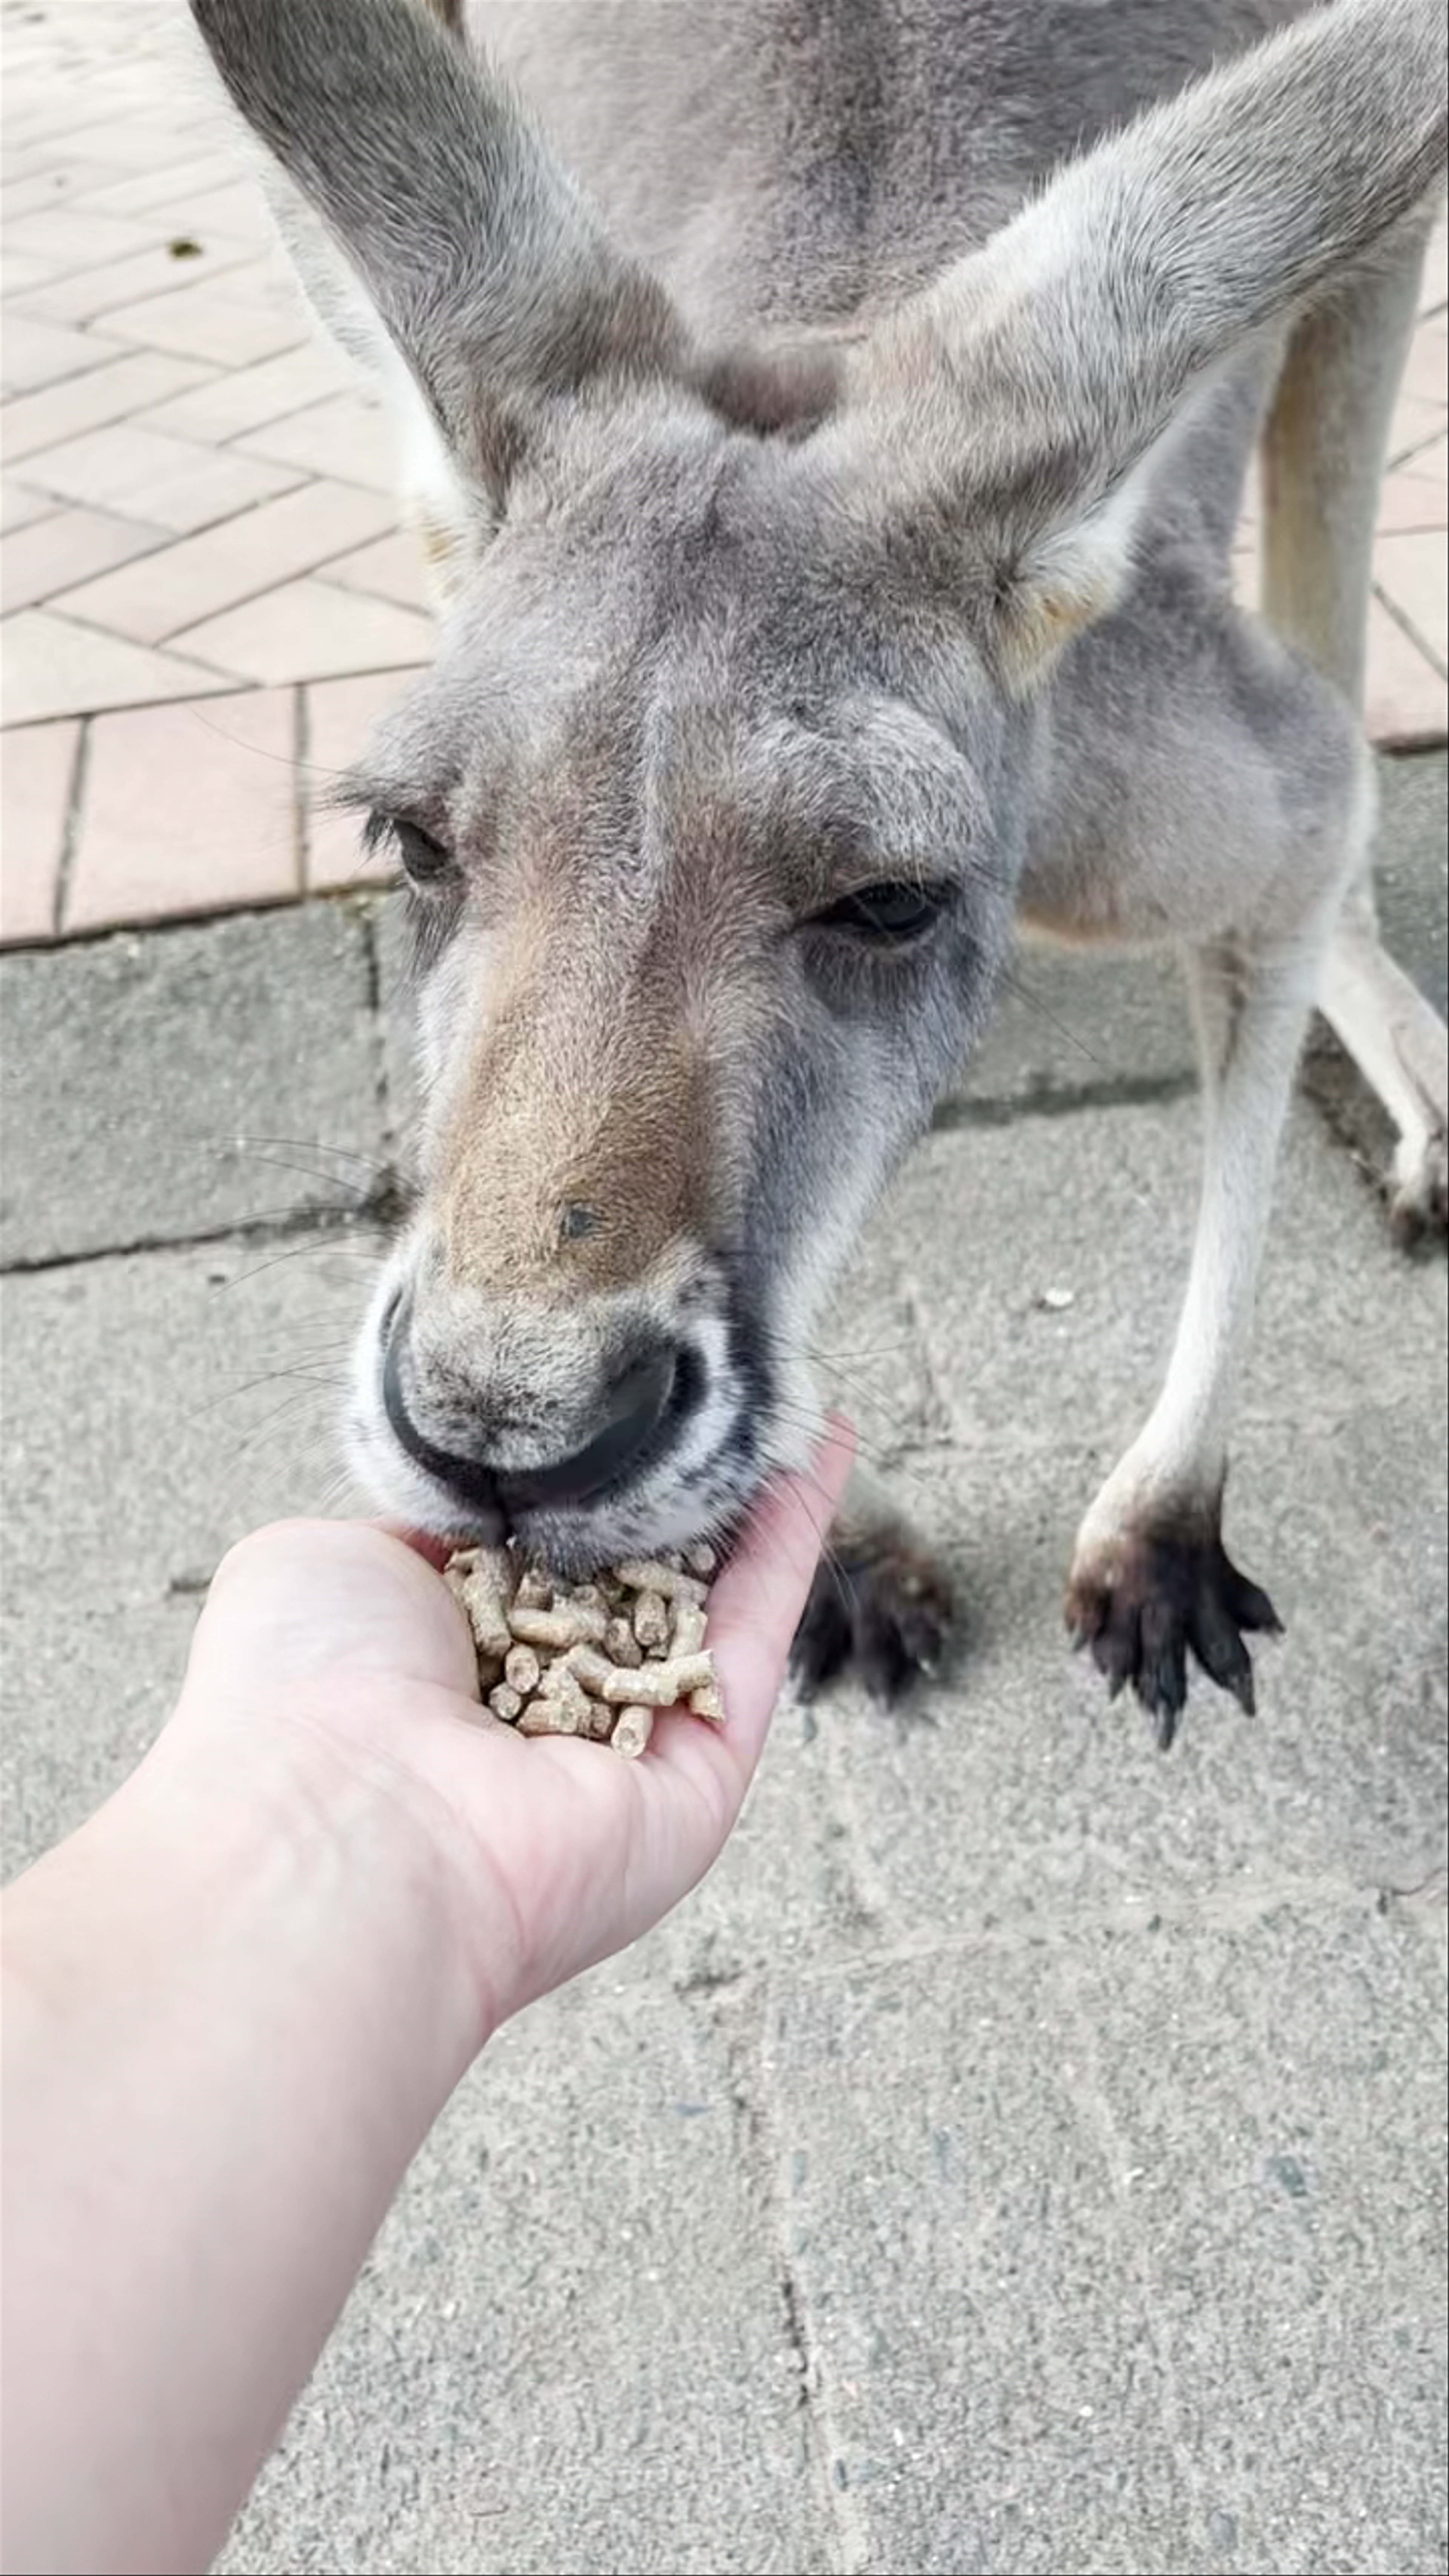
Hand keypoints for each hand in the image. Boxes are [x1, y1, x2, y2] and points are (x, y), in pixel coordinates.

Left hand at [167, 1427, 852, 2038]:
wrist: (340, 1831)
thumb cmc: (297, 1703)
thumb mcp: (325, 1562)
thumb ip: (408, 1521)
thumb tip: (474, 1495)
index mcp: (442, 1662)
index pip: (530, 1556)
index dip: (575, 1478)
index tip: (611, 1397)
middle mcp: (537, 1709)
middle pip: (629, 1577)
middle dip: (674, 1485)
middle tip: (718, 1381)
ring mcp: (626, 1739)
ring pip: (708, 1597)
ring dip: (752, 1495)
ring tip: (788, 1390)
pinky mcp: (703, 1769)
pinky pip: (756, 1634)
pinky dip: (792, 1539)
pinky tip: (816, 1448)